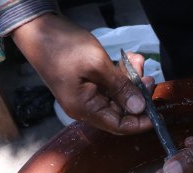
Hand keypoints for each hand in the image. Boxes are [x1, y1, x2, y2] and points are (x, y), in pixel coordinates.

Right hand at [11, 14, 152, 134]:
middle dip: (137, 94)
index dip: (140, 121)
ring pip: (117, 95)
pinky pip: (109, 84)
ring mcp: (84, 94)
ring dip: (130, 80)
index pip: (119, 126)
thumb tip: (139, 108)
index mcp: (84, 109)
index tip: (157, 110)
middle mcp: (84, 107)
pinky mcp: (85, 82)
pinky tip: (128, 60)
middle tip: (148, 76)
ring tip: (137, 61)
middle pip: (120, 110)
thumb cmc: (61, 45)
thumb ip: (120, 88)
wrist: (36, 27)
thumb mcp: (96, 65)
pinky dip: (120, 73)